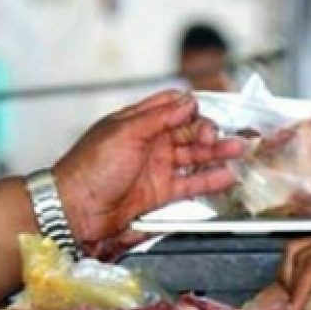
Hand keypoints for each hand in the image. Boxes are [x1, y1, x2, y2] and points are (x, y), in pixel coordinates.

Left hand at [54, 90, 242, 251]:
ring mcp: (155, 168)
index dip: (191, 108)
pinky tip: (224, 176)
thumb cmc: (89, 168)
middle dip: (209, 132)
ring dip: (215, 153)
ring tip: (236, 151)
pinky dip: (208, 180)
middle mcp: (149, 143)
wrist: (74, 208)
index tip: (206, 113)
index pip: (172, 107)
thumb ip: (159, 117)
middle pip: (188, 132)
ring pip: (193, 156)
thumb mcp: (125, 133)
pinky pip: (189, 183)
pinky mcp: (159, 192)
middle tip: (222, 137)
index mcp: (137, 122)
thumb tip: (186, 101)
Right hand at [279, 226, 310, 309]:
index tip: (294, 309)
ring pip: (297, 250)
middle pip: (300, 253)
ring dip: (289, 275)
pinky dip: (296, 272)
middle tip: (290, 309)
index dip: (301, 286)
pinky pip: (305, 254)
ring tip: (290, 300)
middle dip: (291, 282)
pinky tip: (297, 291)